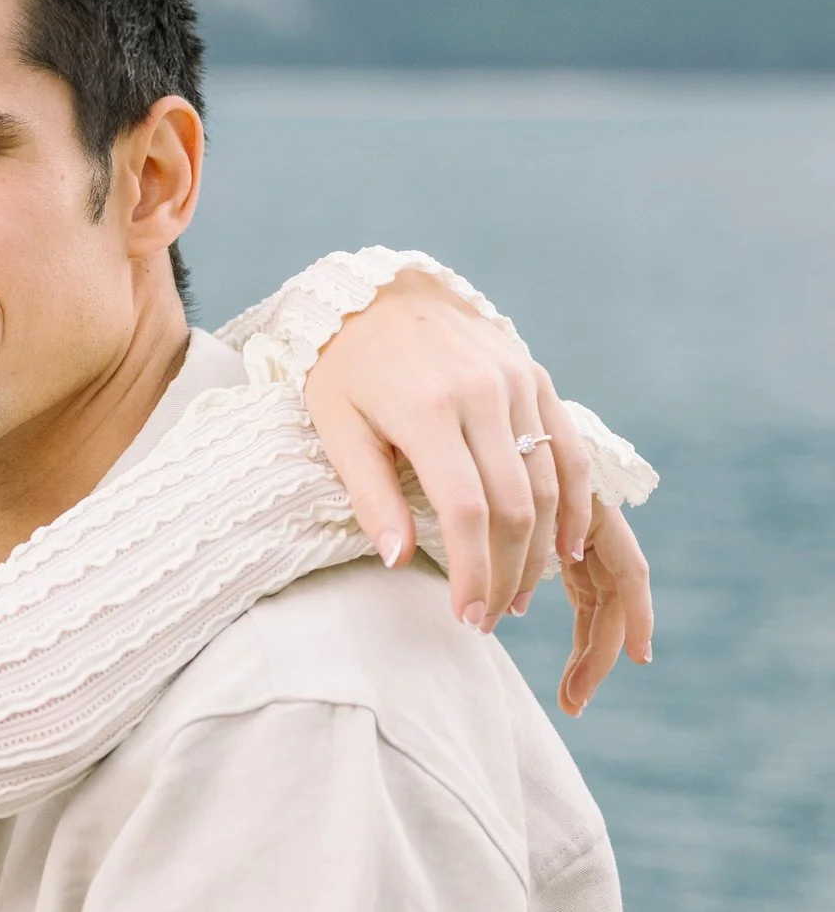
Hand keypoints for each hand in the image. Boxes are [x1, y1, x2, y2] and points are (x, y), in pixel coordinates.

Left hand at [303, 268, 651, 708]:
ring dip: (540, 550)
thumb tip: (398, 561)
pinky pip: (567, 450)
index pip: (467, 511)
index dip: (474, 572)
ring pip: (548, 484)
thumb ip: (370, 495)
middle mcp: (482, 395)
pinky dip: (574, 503)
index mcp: (428, 411)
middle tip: (490, 618)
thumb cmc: (344, 370)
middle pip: (514, 506)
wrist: (378, 292)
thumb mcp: (337, 429)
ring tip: (518, 595)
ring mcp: (516, 383)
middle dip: (508, 574)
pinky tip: (565, 549)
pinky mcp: (535, 376)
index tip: (468, 619)